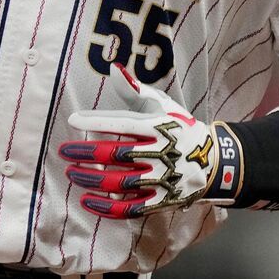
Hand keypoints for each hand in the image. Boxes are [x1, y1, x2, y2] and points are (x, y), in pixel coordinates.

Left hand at [60, 65, 216, 218]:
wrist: (214, 162)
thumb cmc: (179, 128)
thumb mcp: (163, 105)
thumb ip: (135, 90)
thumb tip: (113, 69)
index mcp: (160, 126)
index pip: (123, 123)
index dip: (96, 121)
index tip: (73, 120)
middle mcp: (161, 152)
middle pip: (117, 154)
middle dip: (87, 152)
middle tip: (64, 151)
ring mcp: (162, 179)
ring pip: (120, 182)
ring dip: (91, 179)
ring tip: (71, 173)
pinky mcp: (162, 201)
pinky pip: (130, 209)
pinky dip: (106, 208)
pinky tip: (86, 201)